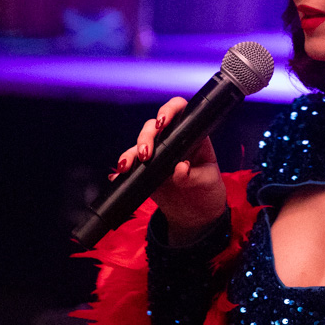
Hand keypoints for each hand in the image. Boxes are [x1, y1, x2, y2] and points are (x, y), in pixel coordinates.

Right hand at [112, 97, 226, 242]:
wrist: (196, 214)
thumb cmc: (207, 190)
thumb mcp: (208, 182)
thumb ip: (194, 176)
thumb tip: (180, 168)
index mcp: (191, 135)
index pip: (179, 111)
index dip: (169, 110)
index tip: (162, 123)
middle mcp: (171, 140)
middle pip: (152, 127)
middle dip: (145, 137)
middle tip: (145, 155)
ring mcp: (156, 155)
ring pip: (139, 145)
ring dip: (130, 153)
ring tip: (126, 166)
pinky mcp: (145, 172)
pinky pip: (130, 168)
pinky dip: (120, 173)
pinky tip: (116, 177)